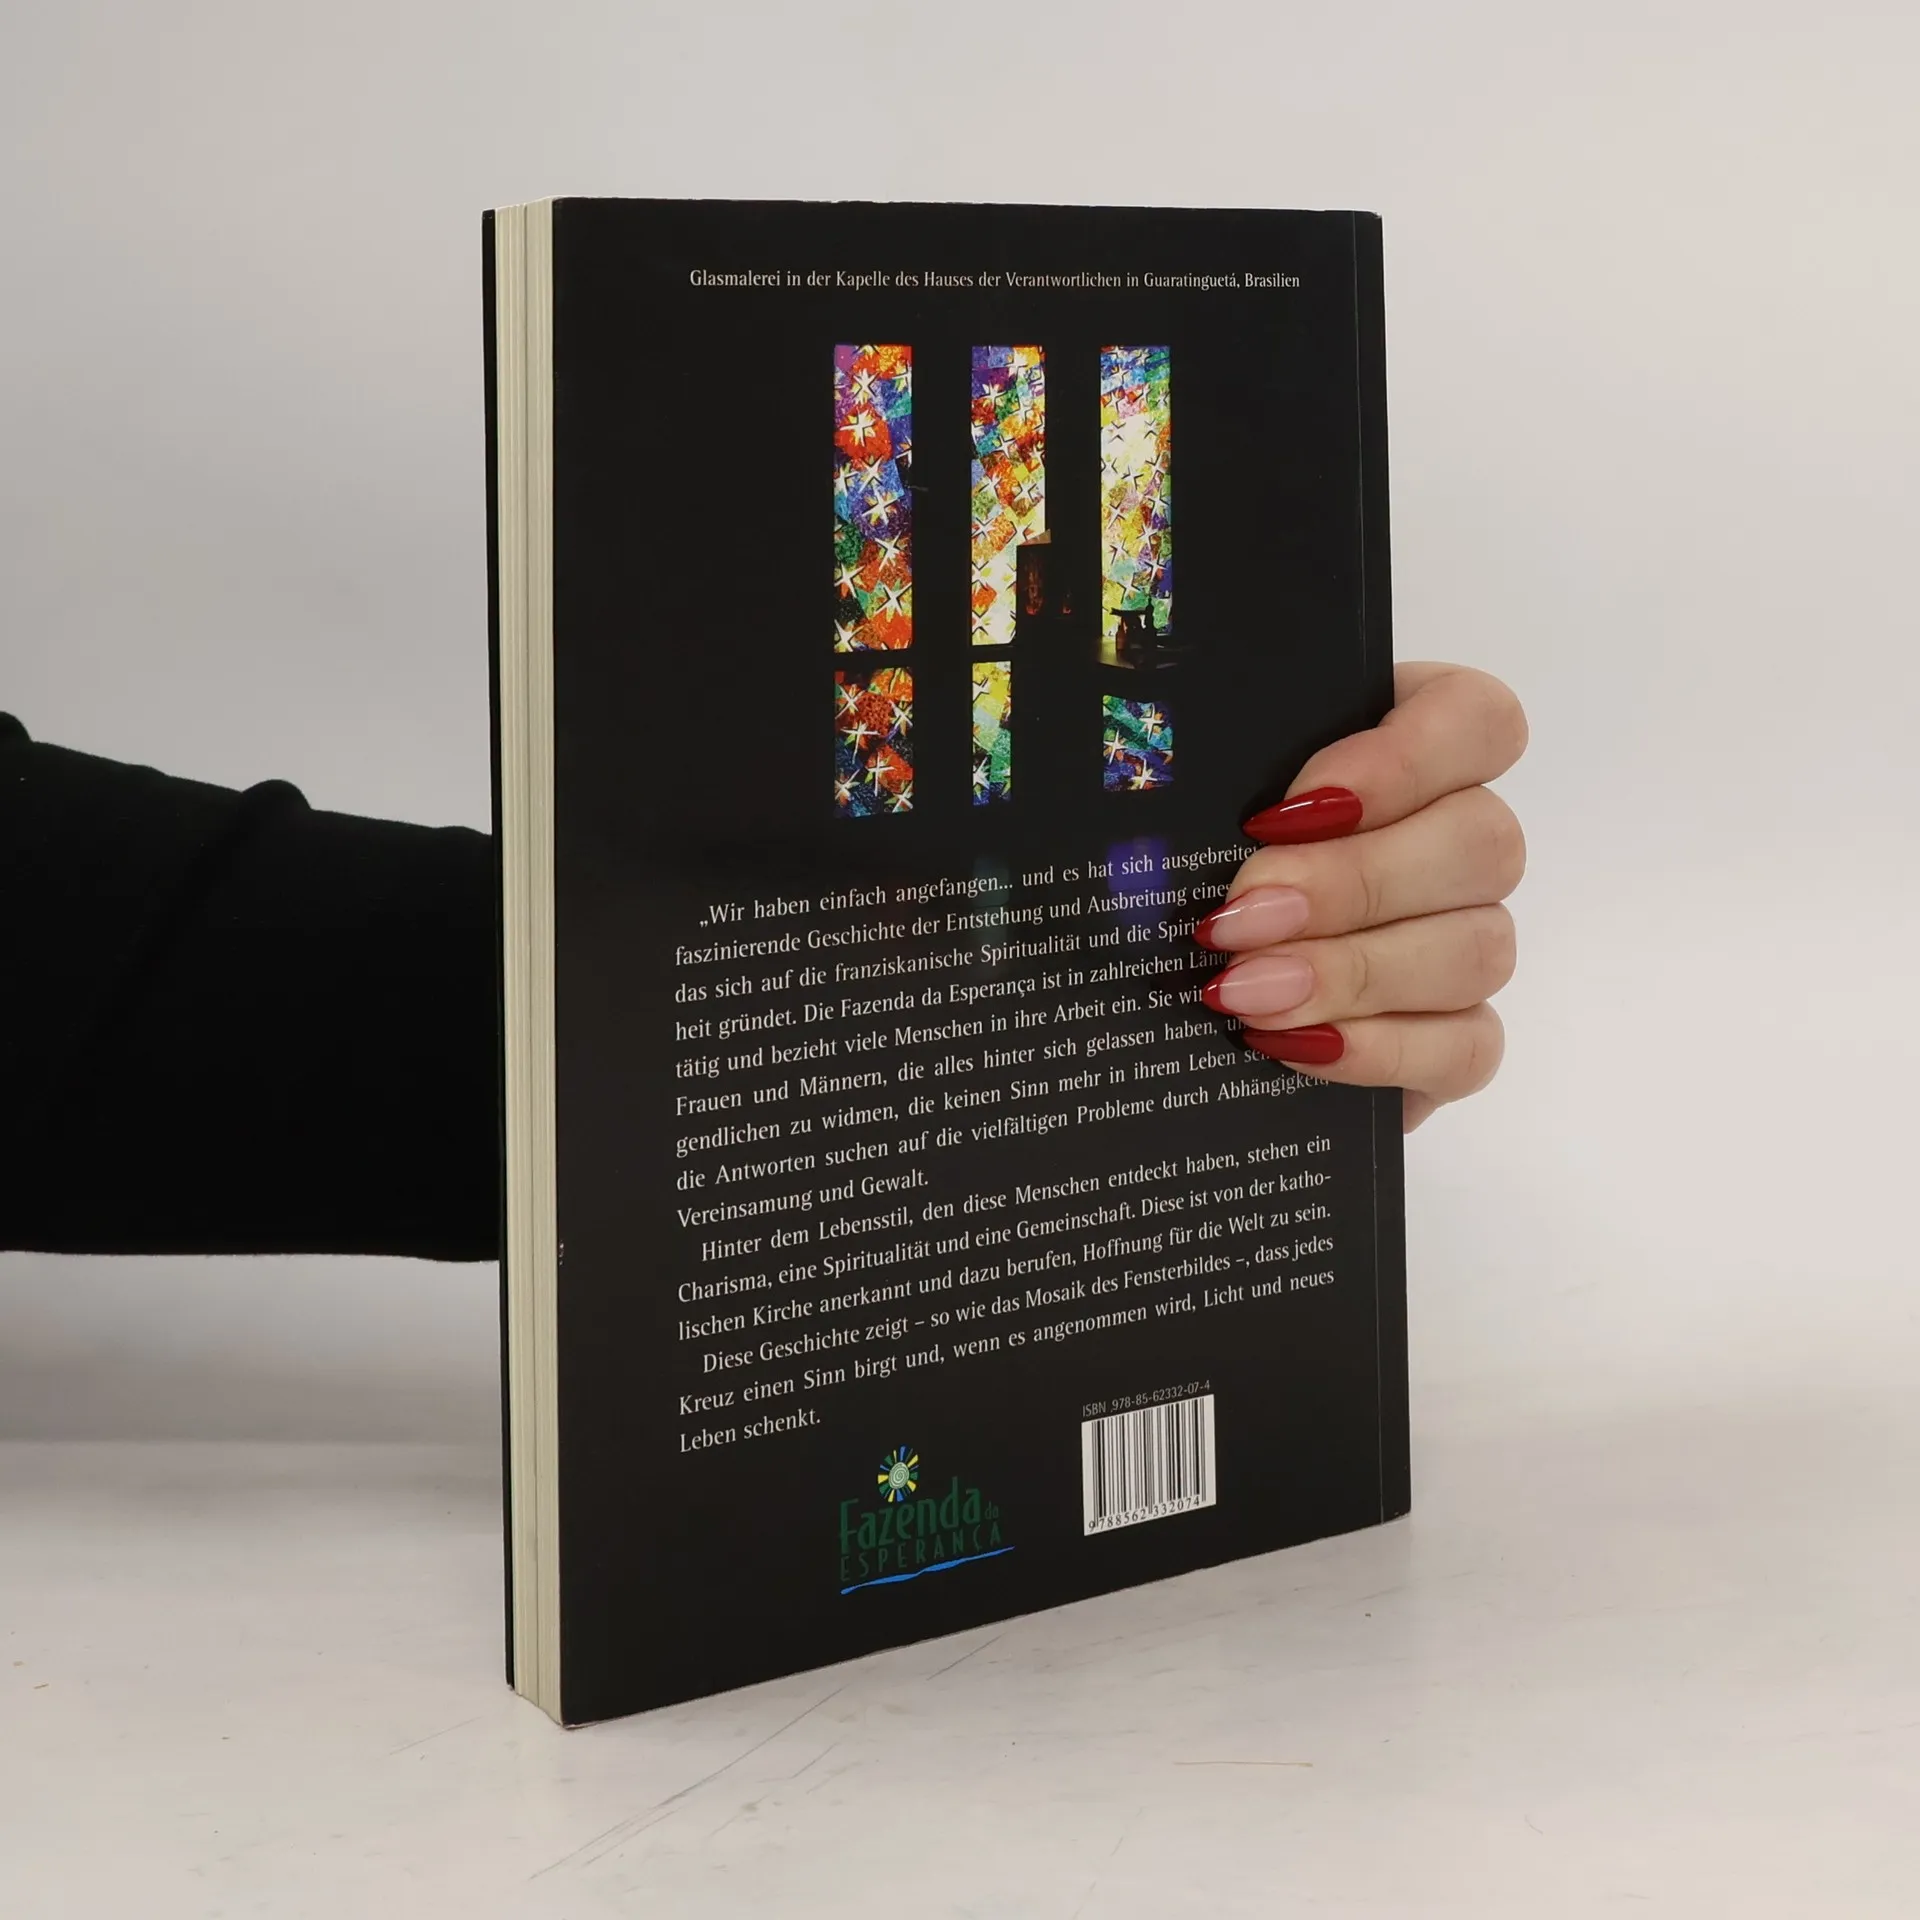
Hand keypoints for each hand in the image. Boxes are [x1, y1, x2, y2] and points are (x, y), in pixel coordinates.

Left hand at [1195, 663, 1527, 1130]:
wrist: (1175, 986)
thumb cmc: (1186, 856)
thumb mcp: (1191, 792)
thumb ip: (1203, 767)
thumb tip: (1159, 770)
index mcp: (1413, 745)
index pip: (1477, 720)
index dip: (1405, 760)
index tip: (1294, 807)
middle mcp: (1460, 838)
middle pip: (1481, 843)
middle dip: (1352, 885)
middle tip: (1240, 918)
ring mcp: (1470, 939)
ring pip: (1479, 948)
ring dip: (1355, 973)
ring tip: (1247, 991)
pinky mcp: (1457, 1036)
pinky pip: (1467, 1047)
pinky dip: (1381, 1050)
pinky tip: (1292, 1044)